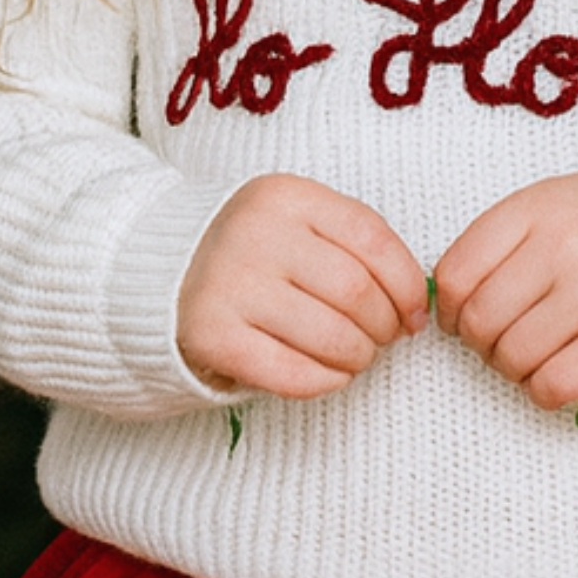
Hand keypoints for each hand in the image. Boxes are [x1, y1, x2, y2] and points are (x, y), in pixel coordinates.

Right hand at [177, 174, 427, 398]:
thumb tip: (416, 305)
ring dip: (359, 357)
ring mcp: (230, 285)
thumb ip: (353, 247)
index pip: (372, 238)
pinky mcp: (212, 336)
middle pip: (356, 291)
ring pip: (331, 336)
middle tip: (383, 338)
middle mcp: (255, 233)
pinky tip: (329, 374)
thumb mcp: (298, 223)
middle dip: (384, 326)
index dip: (407, 285)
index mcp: (286, 196)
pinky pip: (292, 374)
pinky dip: (326, 381)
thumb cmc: (254, 251)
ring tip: (356, 356)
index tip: (414, 313)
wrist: (162, 271)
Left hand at [433, 173, 577, 411]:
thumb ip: (495, 248)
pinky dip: (548, 389)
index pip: (454, 276)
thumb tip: (440, 309)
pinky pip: (550, 387)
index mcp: (537, 208)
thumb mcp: (549, 213)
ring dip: (517, 367)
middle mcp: (565, 246)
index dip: (452, 310)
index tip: (469, 316)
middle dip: (485, 342)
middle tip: (513, 337)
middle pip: (480, 322)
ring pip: (511, 359)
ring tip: (546, 349)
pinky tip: (568, 368)